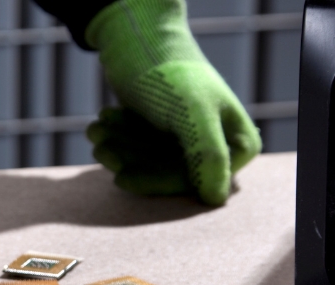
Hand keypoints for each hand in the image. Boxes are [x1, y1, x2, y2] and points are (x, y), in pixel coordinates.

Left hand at [85, 0, 261, 204]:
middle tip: (98, 146)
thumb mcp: (191, 113)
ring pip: (150, 163)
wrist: (139, 36)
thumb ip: (207, 154)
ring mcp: (191, 138)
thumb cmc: (169, 73)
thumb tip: (215, 199)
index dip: (157, 183)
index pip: (195, 184)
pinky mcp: (166, 132)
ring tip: (95, 129)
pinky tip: (101, 121)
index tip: (121, 177)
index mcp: (239, 144)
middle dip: (129, 161)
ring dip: (118, 148)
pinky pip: (140, 150)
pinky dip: (118, 138)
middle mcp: (219, 144)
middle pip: (168, 175)